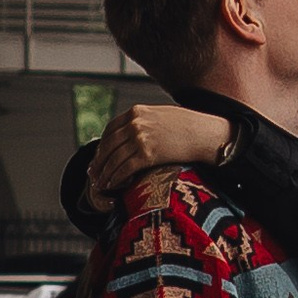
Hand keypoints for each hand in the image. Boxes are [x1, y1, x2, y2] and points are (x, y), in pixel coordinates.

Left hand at [89, 100, 230, 201]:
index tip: (99, 156)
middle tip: (93, 174)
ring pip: (114, 158)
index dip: (102, 144)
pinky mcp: (148, 154)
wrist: (205, 133)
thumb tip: (133, 133)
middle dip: (99, 161)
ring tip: (100, 183)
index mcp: (137, 112)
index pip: (111, 129)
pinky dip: (115, 178)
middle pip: (109, 145)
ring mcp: (140, 138)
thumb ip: (145, 122)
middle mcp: (135, 123)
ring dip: (104, 173)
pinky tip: (112, 185)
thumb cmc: (188, 126)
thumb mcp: (161, 116)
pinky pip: (124, 168)